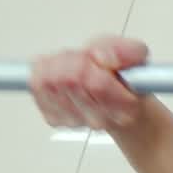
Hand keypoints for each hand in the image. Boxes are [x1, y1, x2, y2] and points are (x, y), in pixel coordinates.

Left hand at [29, 35, 149, 130]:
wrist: (118, 101)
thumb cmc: (124, 79)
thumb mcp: (136, 55)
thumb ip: (126, 51)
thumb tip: (102, 57)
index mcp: (124, 106)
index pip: (97, 84)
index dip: (91, 61)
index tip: (98, 56)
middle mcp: (99, 119)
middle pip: (68, 80)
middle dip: (72, 59)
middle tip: (83, 59)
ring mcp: (74, 121)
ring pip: (49, 81)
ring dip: (56, 64)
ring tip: (72, 64)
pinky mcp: (53, 118)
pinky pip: (36, 86)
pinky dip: (43, 71)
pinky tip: (58, 72)